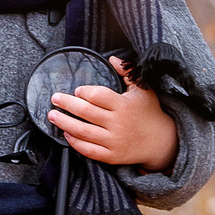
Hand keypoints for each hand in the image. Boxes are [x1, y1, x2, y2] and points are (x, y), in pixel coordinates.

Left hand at [48, 57, 179, 170]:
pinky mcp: (112, 156)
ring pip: (83, 132)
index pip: (98, 96)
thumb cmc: (149, 112)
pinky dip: (75, 142)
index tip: (77, 90)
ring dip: (64, 123)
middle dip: (66, 104)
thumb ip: (127, 73)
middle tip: (54, 99)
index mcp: (124, 105)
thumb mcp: (142, 90)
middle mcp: (118, 123)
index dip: (84, 92)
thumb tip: (112, 58)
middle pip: (86, 112)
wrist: (161, 141)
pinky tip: (67, 134)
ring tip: (52, 116)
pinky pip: (89, 150)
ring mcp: (114, 141)